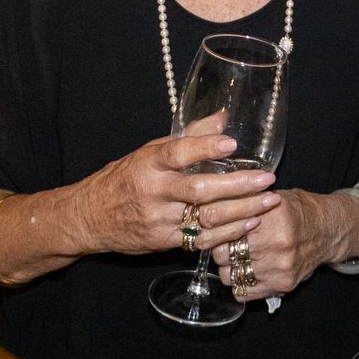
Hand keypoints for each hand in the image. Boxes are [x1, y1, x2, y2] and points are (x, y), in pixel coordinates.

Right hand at [73, 132, 280, 256]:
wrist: (90, 217)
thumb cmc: (126, 178)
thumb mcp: (150, 151)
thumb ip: (189, 136)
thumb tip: (223, 116)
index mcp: (148, 164)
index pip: (177, 153)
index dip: (204, 147)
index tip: (231, 143)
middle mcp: (154, 192)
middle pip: (198, 190)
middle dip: (237, 186)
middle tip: (266, 178)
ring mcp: (159, 220)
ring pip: (205, 218)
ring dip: (241, 211)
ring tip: (268, 201)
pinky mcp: (164, 242)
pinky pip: (201, 240)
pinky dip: (228, 233)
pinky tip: (250, 223)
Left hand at [211, 189, 358, 298]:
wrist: (328, 230)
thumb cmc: (299, 210)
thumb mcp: (273, 196)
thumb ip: (246, 202)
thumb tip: (212, 207)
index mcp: (270, 215)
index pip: (224, 228)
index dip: (214, 228)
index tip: (212, 227)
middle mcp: (275, 243)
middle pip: (223, 253)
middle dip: (218, 247)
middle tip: (223, 242)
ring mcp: (278, 267)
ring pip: (230, 275)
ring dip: (227, 267)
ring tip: (236, 256)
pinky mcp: (282, 285)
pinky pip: (244, 291)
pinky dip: (240, 282)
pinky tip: (246, 269)